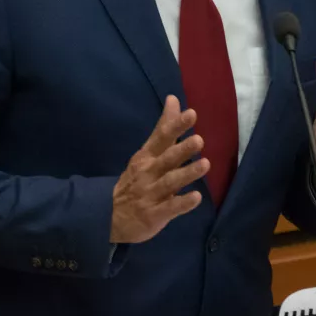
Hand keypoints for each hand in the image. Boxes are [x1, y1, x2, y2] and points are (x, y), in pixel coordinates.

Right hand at [111, 96, 208, 243]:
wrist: (110, 216)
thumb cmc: (136, 180)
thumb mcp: (146, 153)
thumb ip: (163, 129)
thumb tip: (173, 99)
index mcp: (146, 156)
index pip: (162, 137)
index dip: (176, 125)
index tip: (192, 114)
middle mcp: (148, 172)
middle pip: (167, 159)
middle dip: (182, 149)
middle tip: (199, 140)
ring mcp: (150, 194)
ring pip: (170, 182)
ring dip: (187, 173)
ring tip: (205, 164)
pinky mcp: (154, 214)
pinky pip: (170, 208)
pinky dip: (182, 203)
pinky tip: (196, 198)